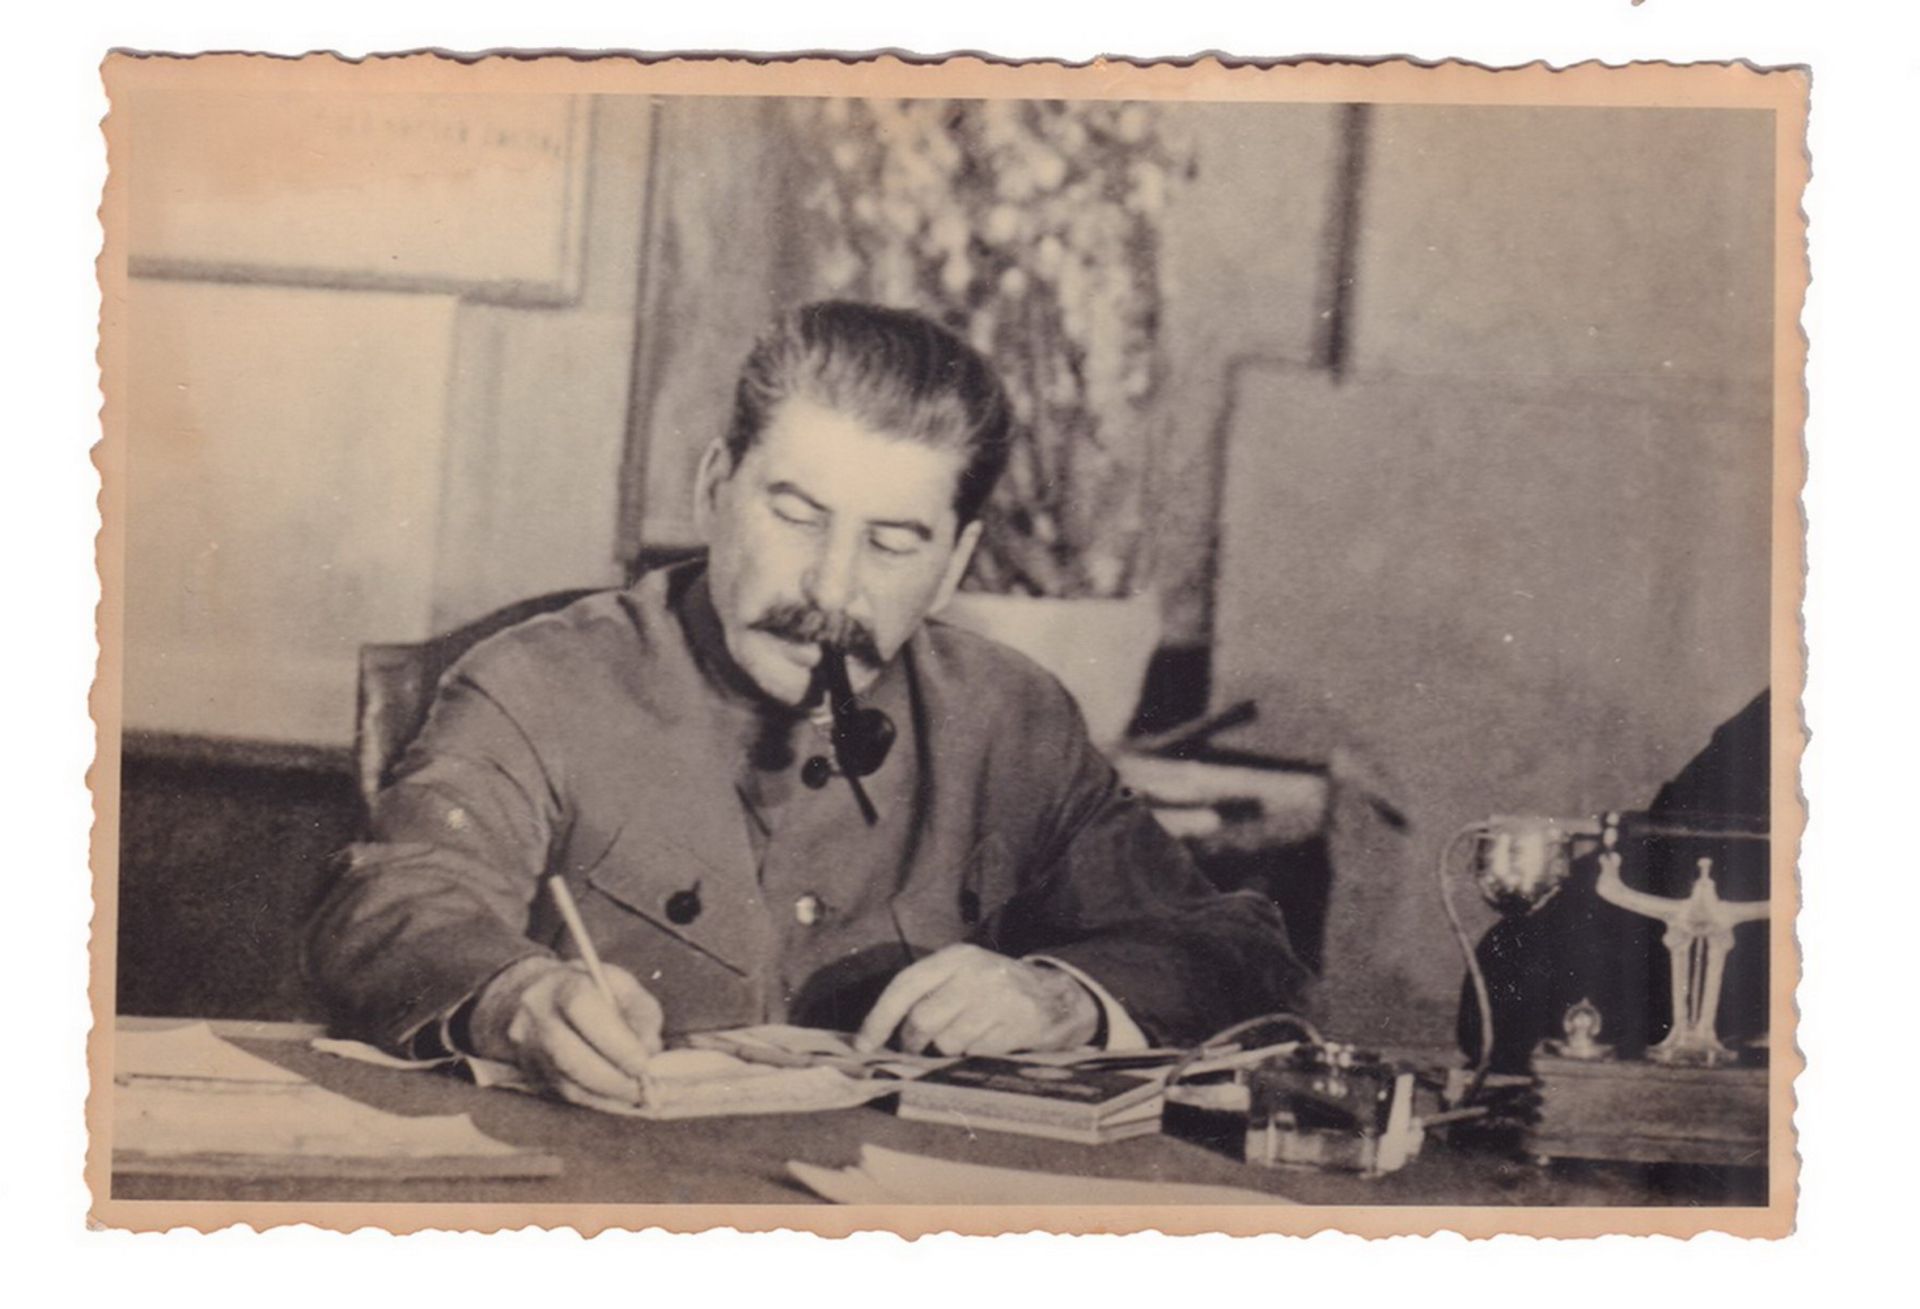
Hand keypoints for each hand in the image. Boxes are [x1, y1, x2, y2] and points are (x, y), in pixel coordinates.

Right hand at [471, 958, 662, 1110]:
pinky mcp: (529, 1074)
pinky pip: (565, 1095)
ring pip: (566, 1082)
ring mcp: (527, 1049)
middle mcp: (536, 1016)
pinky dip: (597, 1100)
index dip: (615, 1040)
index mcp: (560, 985)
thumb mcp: (623, 986)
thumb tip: (649, 1051)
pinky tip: (618, 1098)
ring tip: (637, 1096)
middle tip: (644, 1089)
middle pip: (569, 1054)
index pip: (582, 1008)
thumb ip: (642, 1013)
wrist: (538, 997)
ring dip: (606, 1094)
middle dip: (612, 1078)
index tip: (643, 1063)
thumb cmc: (592, 990)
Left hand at [853, 944, 1100, 1055]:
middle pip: (922, 1020)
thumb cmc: (995, 988)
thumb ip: (927, 993)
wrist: (1057, 995)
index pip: (905, 985)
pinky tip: (985, 1042)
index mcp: (956, 957)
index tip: (863, 1044)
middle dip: (912, 1042)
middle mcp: (975, 973)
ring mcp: (998, 999)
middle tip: (914, 1049)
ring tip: (962, 1038)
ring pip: (947, 1042)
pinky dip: (972, 1055)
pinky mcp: (1017, 1025)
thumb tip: (877, 1033)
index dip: (879, 1018)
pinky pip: (975, 1053)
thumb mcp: (963, 974)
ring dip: (946, 1051)